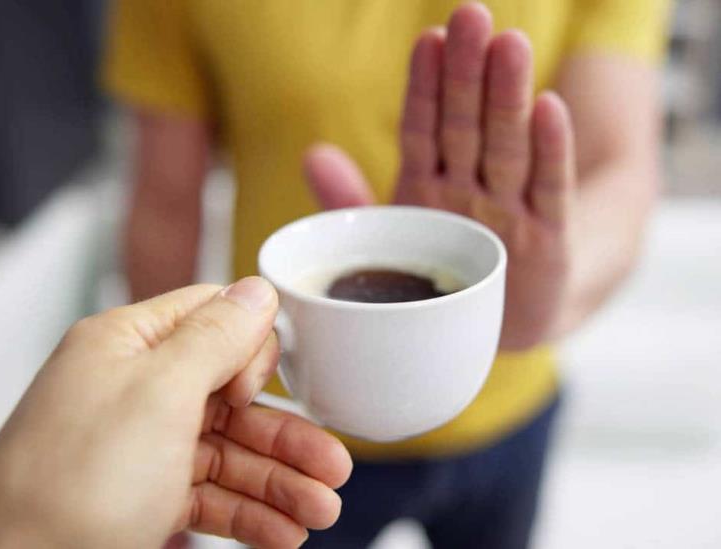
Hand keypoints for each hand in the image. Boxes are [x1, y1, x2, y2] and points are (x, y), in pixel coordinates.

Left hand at [0, 278, 351, 548]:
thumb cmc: (68, 487)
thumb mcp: (158, 395)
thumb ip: (215, 338)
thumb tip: (257, 290)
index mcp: (130, 346)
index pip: (212, 321)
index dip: (251, 351)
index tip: (266, 389)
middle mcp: (137, 391)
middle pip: (234, 399)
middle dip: (287, 438)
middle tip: (332, 467)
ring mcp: (142, 447)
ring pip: (230, 453)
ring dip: (280, 483)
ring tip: (320, 512)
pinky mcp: (145, 497)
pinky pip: (212, 495)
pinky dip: (250, 514)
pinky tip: (282, 532)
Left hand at [304, 3, 574, 349]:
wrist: (504, 321)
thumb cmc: (444, 269)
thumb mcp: (393, 234)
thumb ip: (353, 201)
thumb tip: (313, 156)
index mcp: (427, 186)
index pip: (422, 128)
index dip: (423, 87)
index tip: (426, 40)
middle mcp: (469, 189)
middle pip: (466, 125)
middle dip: (467, 73)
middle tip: (470, 16)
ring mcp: (511, 209)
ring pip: (507, 147)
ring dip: (507, 98)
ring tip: (509, 44)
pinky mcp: (551, 236)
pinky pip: (548, 189)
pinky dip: (550, 152)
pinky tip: (549, 108)